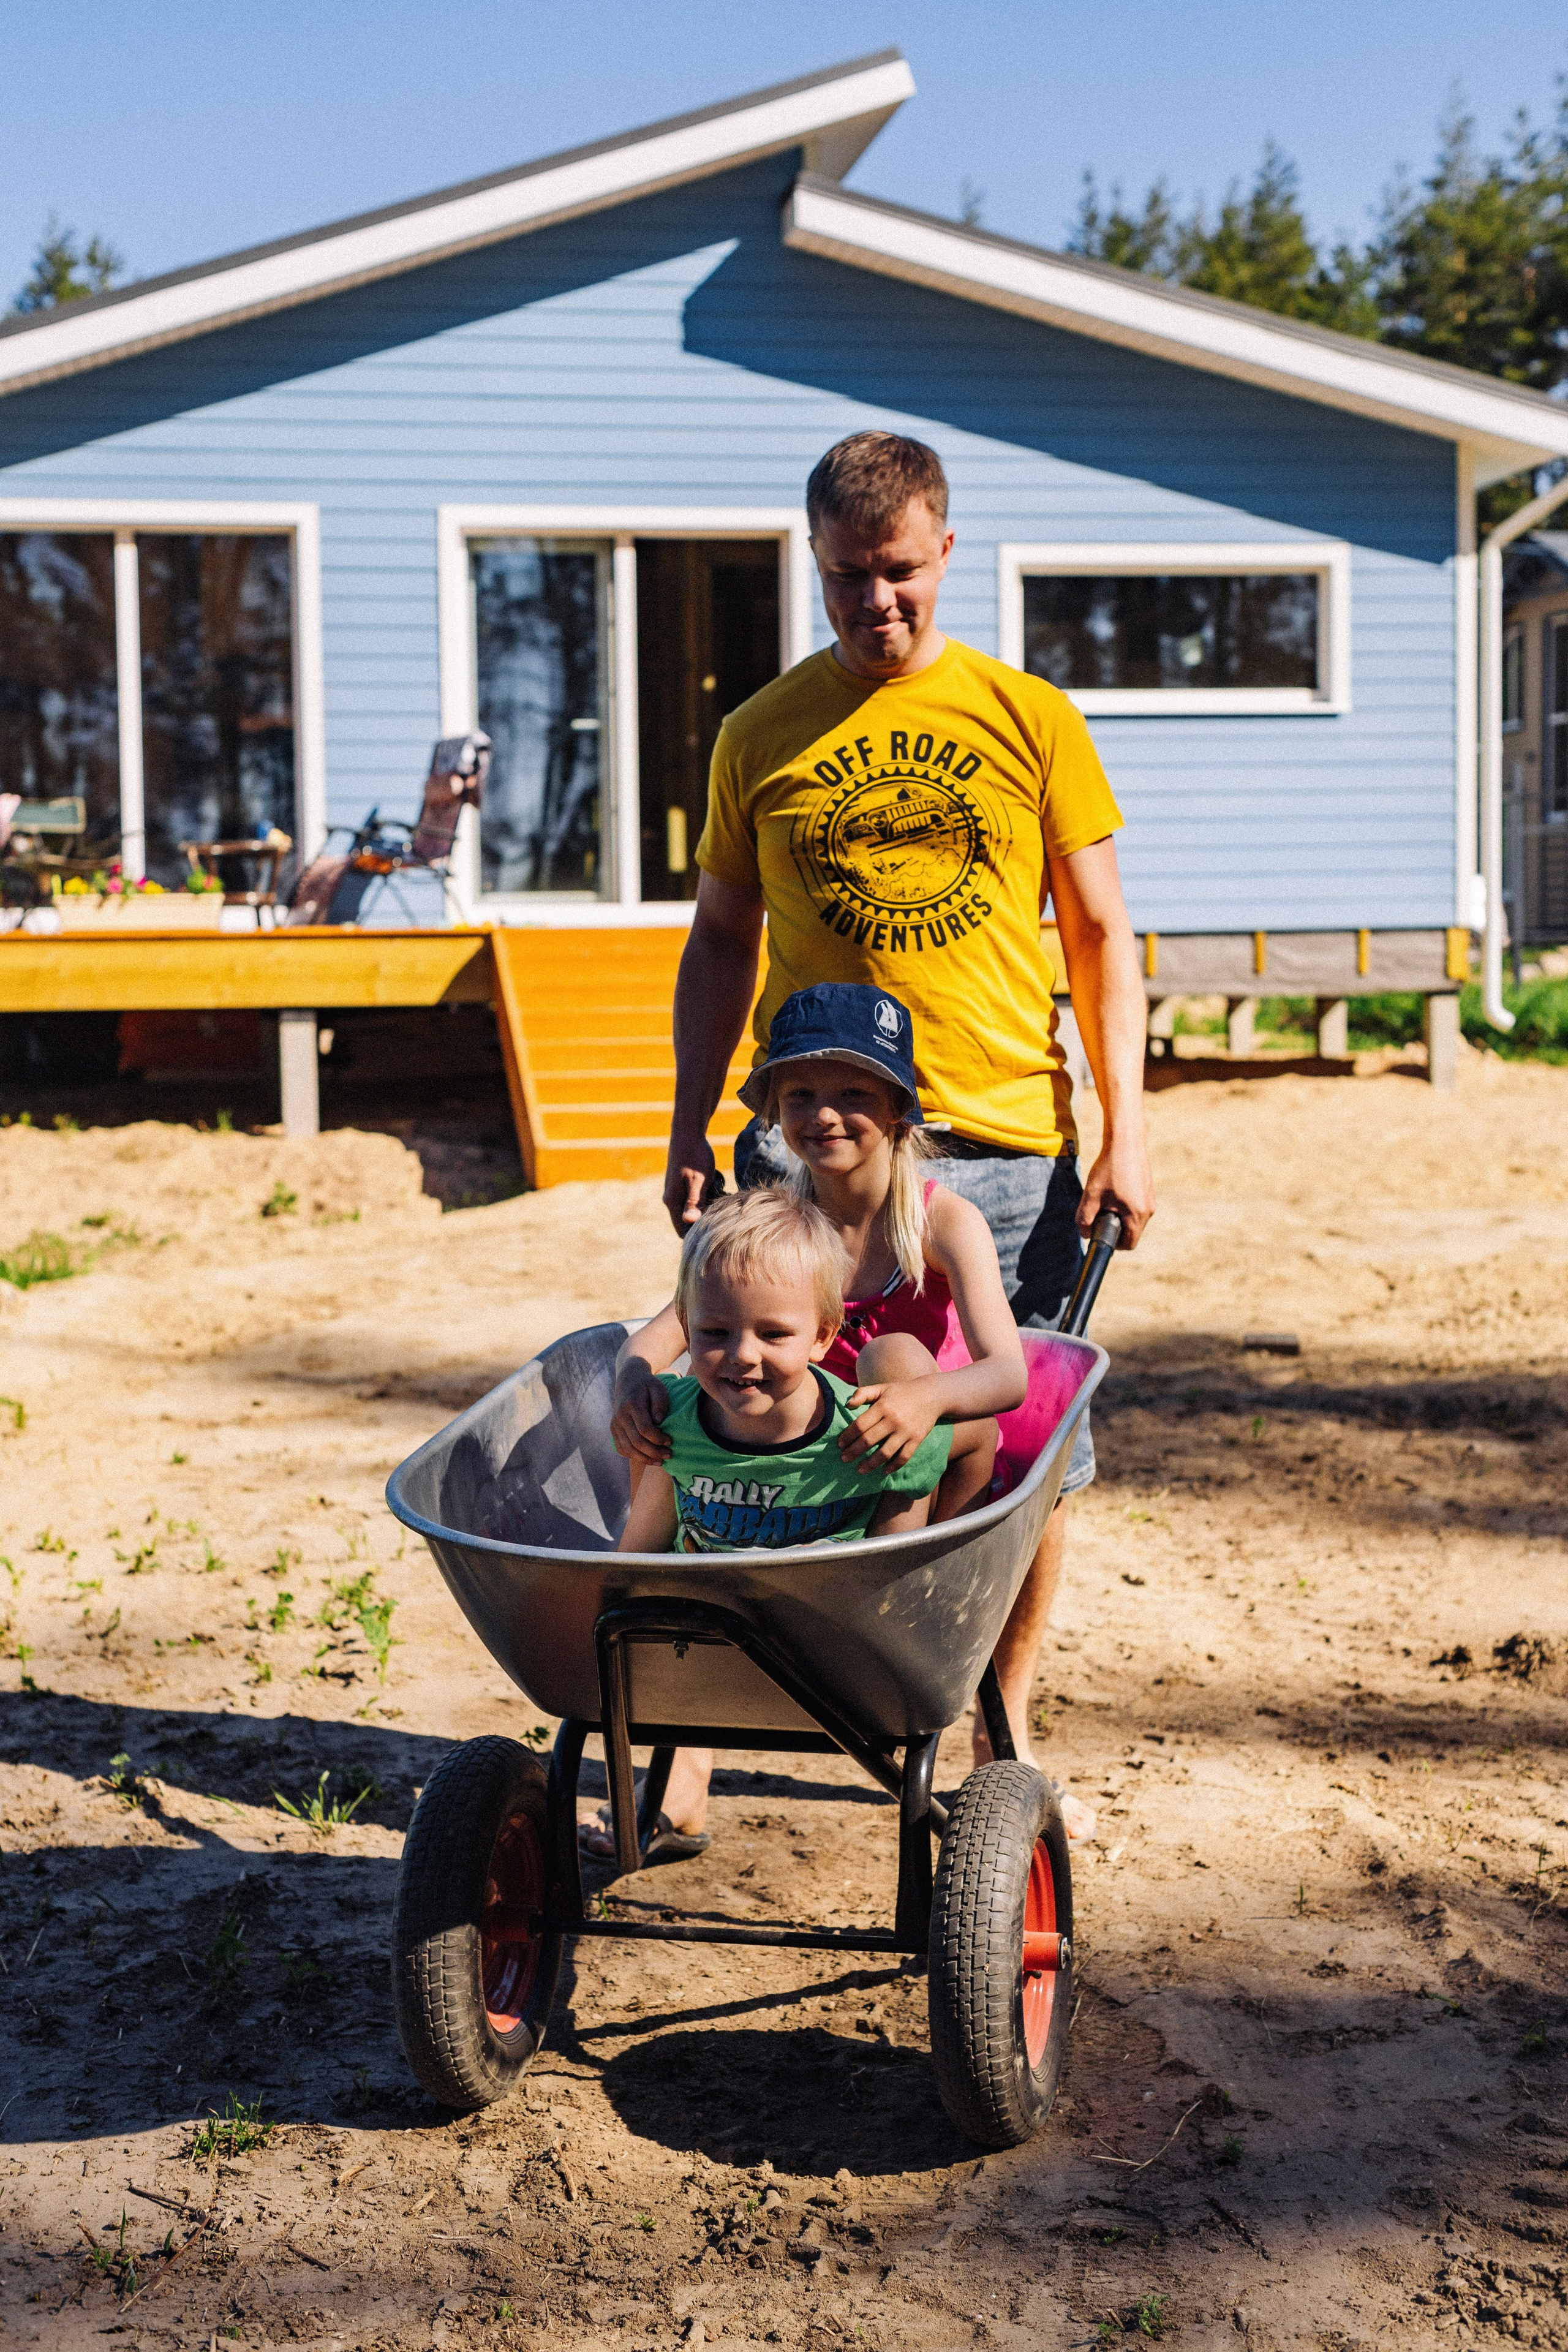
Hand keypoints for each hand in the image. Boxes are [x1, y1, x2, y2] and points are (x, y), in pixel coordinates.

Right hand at [610, 1368, 672, 1464]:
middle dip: (654, 1452)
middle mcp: (620, 1416)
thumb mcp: (658, 1387)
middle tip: (668, 1455)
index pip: (644, 1429)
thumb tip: (659, 1421)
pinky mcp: (614, 1429)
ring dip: (644, 1458)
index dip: (658, 1438)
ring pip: (627, 1448)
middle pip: (636, 1442)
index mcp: (632, 1405)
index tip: (670, 1441)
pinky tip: (647, 1458)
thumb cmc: (647, 1384)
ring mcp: (615, 1424)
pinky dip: (633, 1456)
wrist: (628, 1380)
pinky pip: (621, 1448)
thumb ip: (660, 1403)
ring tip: (659, 1461)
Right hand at [663, 1130, 718, 1236]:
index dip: (698, 1233)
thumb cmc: (694, 1156)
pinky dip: (706, 1194)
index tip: (715, 1226)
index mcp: (672, 1201)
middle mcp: (671, 1198)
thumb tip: (689, 1222)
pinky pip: (694, 1197)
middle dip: (705, 1218)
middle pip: (688, 1220)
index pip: (682, 1230)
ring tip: (719, 1192)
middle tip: (720, 1207)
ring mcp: (676, 1190)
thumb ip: (694, 1202)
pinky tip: (715, 1184)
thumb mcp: (698, 1181)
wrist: (688, 1132)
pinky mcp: (682, 1183)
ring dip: (706, 1205)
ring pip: (693, 1208)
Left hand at [839, 1380, 941, 1471]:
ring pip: (884, 1453)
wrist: (932, 1395)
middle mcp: (893, 1420)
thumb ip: (863, 1393)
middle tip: (844, 1459)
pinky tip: (884, 1471)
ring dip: (870, 1464)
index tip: (840, 1444)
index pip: (860, 1425)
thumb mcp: (882, 1388)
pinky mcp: (917, 1439)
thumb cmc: (902, 1392)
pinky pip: (904, 1457)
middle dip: (853, 1452)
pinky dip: (893, 1466)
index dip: (848, 1436)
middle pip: (868, 1440)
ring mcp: (906, 1431)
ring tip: (860, 1469)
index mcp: (882, 1406)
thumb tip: (847, 1404)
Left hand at [1077, 1132, 1154, 1249]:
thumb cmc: (1109, 1167)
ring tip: (1106, 1198)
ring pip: (1134, 1218)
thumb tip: (1085, 1233)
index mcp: (1137, 1214)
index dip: (1112, 1243)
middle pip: (1132, 1232)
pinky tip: (1114, 1189)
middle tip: (1099, 1212)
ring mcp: (1151, 1199)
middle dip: (1114, 1227)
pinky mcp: (1149, 1190)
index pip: (1128, 1244)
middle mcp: (1149, 1209)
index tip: (1099, 1231)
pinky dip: (1125, 1204)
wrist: (1126, 1140)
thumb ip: (1085, 1218)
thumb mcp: (1092, 1194)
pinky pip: (1137, 1206)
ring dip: (1119, 1215)